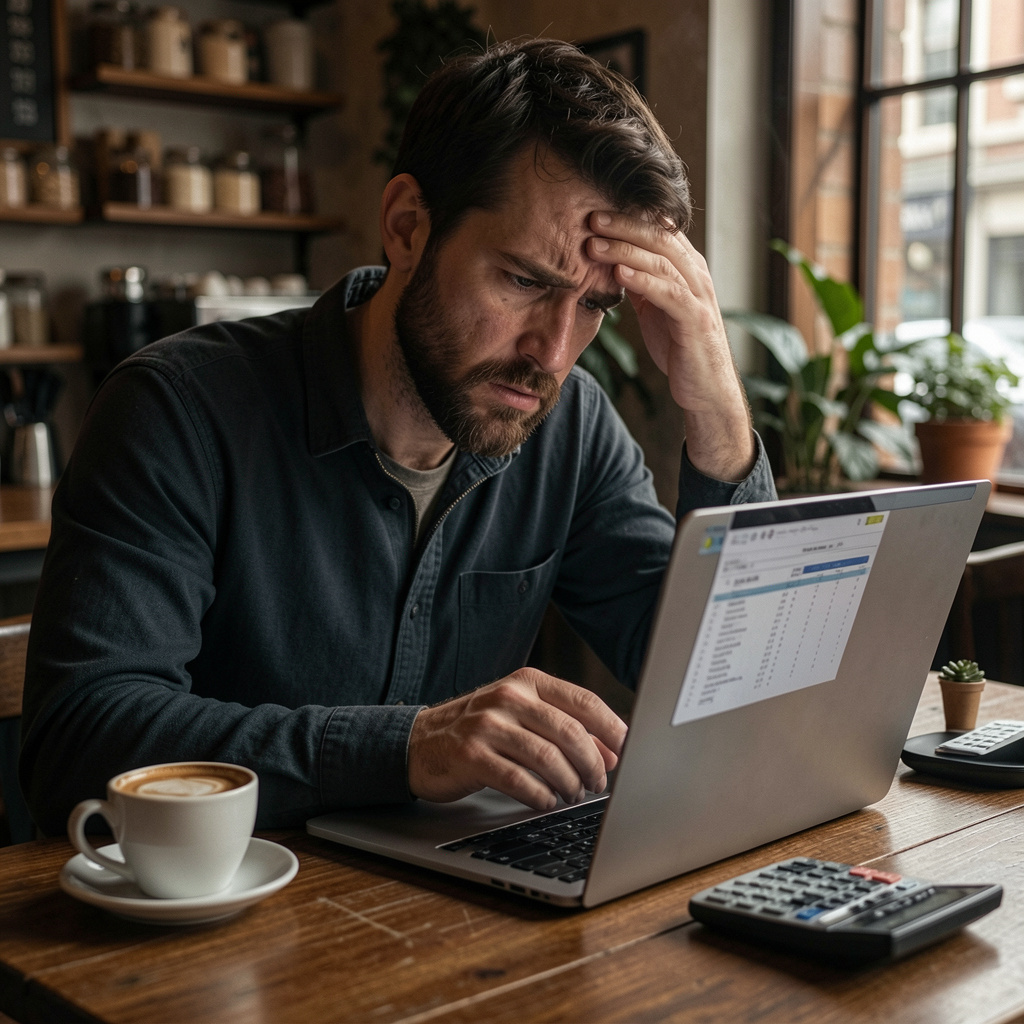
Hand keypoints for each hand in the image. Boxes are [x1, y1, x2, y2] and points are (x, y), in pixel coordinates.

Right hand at [408, 668, 626, 809]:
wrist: (418, 743)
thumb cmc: (479, 730)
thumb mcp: (522, 718)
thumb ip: (566, 729)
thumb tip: (613, 753)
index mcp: (526, 682)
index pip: (583, 700)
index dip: (613, 728)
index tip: (629, 751)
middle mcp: (508, 698)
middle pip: (570, 732)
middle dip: (593, 764)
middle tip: (599, 784)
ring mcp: (487, 725)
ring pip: (549, 757)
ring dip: (570, 783)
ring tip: (574, 795)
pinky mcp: (472, 755)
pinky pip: (520, 780)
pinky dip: (541, 796)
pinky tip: (547, 801)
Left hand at [587, 211, 754, 481]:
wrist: (705, 387)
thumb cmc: (679, 345)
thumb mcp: (654, 307)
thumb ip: (639, 282)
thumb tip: (610, 262)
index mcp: (685, 267)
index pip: (656, 230)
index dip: (625, 218)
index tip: (592, 212)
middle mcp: (695, 274)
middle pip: (659, 237)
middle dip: (623, 225)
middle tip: (590, 218)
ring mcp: (698, 295)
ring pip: (662, 261)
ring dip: (625, 250)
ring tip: (594, 244)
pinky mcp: (695, 319)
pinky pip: (668, 293)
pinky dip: (643, 280)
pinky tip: (619, 274)